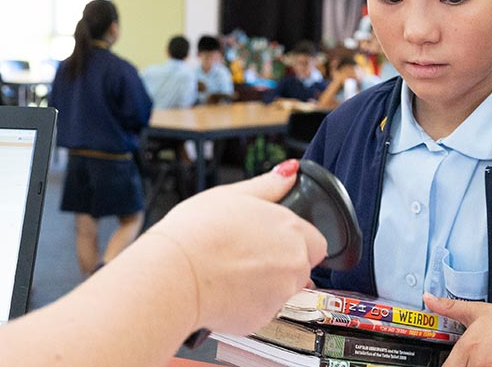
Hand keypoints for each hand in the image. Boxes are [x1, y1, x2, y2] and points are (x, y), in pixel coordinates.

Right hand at [138, 160, 326, 334]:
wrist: (174, 275)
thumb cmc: (196, 233)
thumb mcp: (231, 194)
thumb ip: (268, 185)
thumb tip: (289, 172)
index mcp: (291, 230)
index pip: (316, 242)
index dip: (294, 241)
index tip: (270, 240)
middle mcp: (293, 264)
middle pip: (301, 267)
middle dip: (280, 263)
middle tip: (246, 255)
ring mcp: (279, 294)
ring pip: (281, 290)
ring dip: (265, 284)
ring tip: (230, 272)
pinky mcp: (262, 319)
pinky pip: (262, 310)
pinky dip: (247, 303)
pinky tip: (224, 290)